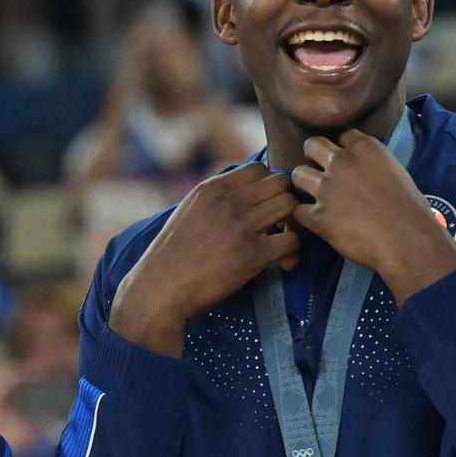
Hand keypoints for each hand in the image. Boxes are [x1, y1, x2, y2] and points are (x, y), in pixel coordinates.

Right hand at [109, 163, 299, 356]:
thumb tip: (244, 192)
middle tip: (282, 225)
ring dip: (295, 224)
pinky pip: (292, 242)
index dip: (269, 186)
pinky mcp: (251, 255)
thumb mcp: (190, 211)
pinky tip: (282, 264)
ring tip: (284, 243)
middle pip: (281, 183)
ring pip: (291, 206)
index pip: (259, 169)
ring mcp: (240, 226)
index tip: (266, 207)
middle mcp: (228, 202)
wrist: (160, 288)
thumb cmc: (174, 254)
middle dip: (287, 202)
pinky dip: (294, 252)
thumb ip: (216, 197)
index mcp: (212, 188)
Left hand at [291, 130, 455, 303]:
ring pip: (297, 174)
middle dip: (313, 156)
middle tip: (320, 172)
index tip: (345, 161)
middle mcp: (341, 162)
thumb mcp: (396, 172)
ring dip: (304, 184)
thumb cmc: (411, 210)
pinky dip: (304, 216)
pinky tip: (316, 221)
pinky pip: (297, 209)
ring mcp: (326, 188)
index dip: (341, 148)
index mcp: (365, 148)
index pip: (342, 135)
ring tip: (314, 196)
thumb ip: (373, 164)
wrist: (408, 241)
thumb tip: (363, 169)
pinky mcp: (317, 215)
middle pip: (312, 145)